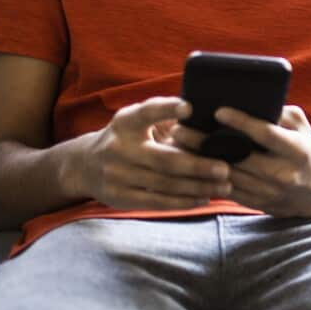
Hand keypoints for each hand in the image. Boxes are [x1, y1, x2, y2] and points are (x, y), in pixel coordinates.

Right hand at [75, 97, 230, 209]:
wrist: (85, 165)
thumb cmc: (127, 138)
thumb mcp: (135, 121)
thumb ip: (162, 116)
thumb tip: (204, 114)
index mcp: (126, 122)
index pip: (146, 112)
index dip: (166, 109)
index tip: (189, 107)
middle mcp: (118, 148)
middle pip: (165, 160)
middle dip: (198, 166)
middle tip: (225, 168)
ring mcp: (116, 175)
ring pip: (165, 184)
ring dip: (197, 187)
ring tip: (223, 186)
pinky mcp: (119, 197)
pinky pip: (156, 202)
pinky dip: (182, 202)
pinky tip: (203, 198)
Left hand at [173, 105, 310, 217]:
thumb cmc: (307, 150)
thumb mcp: (302, 128)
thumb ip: (278, 114)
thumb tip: (250, 100)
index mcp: (296, 150)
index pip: (265, 135)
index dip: (241, 122)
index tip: (217, 111)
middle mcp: (283, 173)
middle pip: (237, 158)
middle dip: (205, 144)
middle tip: (179, 130)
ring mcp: (270, 192)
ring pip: (227, 176)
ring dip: (199, 162)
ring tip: (177, 146)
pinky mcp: (259, 203)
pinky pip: (227, 191)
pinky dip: (207, 178)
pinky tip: (189, 166)